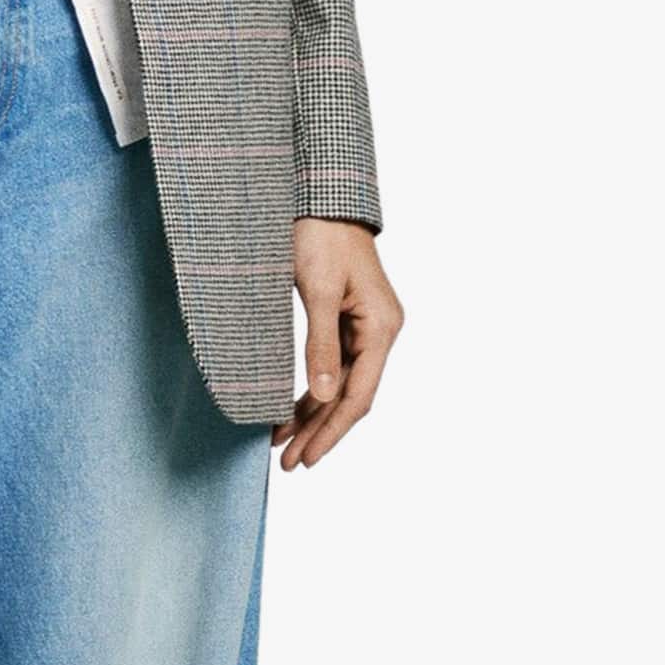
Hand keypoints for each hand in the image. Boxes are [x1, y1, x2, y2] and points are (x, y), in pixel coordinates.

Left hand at [277, 220, 403, 468]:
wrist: (322, 200)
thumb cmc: (320, 236)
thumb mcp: (316, 291)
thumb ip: (320, 345)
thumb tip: (323, 398)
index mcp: (381, 327)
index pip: (358, 395)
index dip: (332, 431)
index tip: (306, 458)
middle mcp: (380, 332)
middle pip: (350, 397)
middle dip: (319, 432)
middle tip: (289, 465)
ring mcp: (365, 329)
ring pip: (338, 387)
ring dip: (312, 417)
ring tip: (282, 446)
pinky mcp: (347, 324)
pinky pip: (331, 369)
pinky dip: (310, 393)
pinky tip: (289, 413)